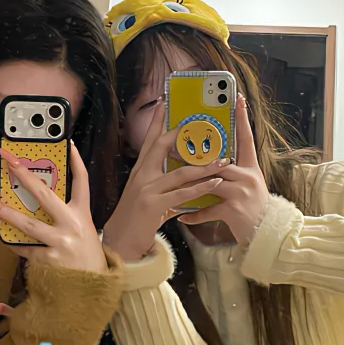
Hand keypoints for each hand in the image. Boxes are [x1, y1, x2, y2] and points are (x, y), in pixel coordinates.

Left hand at [0, 142, 108, 272]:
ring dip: (5, 213)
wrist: (90, 290)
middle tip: (9, 161)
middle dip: (24, 175)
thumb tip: (37, 199)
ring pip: (27, 224)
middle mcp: (73, 225)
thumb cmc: (84, 258)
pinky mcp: (48, 260)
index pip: (82, 182)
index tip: (67, 144)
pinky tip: (4, 239)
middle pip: (45, 195)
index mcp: (82, 215)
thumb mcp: (82, 232)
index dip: (75, 161)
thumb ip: (64, 217)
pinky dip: (13, 244)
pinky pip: (24, 249)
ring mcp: (60, 243)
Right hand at [101, 99, 226, 260]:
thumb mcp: (149, 196)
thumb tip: (186, 181)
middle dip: (181, 133)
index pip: (150, 140)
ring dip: (204, 165)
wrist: (121, 241)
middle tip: (202, 123)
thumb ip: (166, 185)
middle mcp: (142, 175)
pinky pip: (183, 194)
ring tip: (223, 159)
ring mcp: (147, 189)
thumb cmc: (136, 219)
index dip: (156, 121)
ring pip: (180, 171)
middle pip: (161, 146)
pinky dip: (201, 188)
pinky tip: (215, 183)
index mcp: (140, 170)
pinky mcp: (155, 205)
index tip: (164, 103)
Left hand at [180, 96, 269, 246]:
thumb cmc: (253, 209)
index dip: (242, 118)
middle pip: (220, 160)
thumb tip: (211, 160)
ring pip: (210, 182)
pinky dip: (194, 214)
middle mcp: (247, 177)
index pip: (246, 138)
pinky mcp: (234, 211)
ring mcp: (241, 193)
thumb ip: (231, 173)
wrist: (268, 234)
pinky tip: (182, 215)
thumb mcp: (248, 185)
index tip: (238, 99)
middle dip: (197, 156)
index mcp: (251, 168)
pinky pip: (208, 209)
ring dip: (190, 183)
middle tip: (177, 147)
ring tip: (172, 179)